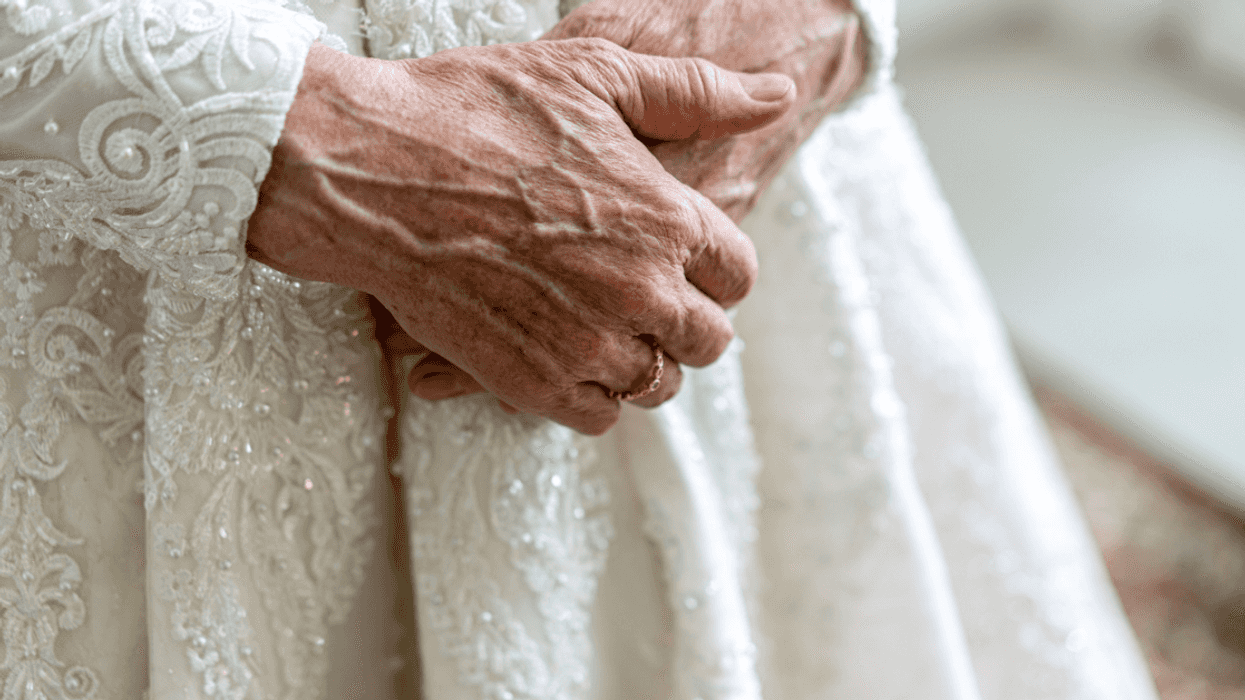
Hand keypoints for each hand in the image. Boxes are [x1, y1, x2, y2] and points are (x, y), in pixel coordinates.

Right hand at [401, 0, 866, 405]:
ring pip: (655, 384)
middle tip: (641, 293)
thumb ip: (699, 91)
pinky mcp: (532, 384)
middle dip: (685, 319)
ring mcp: (586, 347)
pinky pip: (597, 416)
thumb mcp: (598, 73)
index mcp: (667, 221)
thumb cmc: (476, 111)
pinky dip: (591, 393)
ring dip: (642, 359)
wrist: (369, 170)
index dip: (713, 266)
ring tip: (604, 325)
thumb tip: (777, 94)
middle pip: (707, 341)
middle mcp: (640, 293)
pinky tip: (565, 352)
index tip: (681, 257)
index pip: (737, 276)